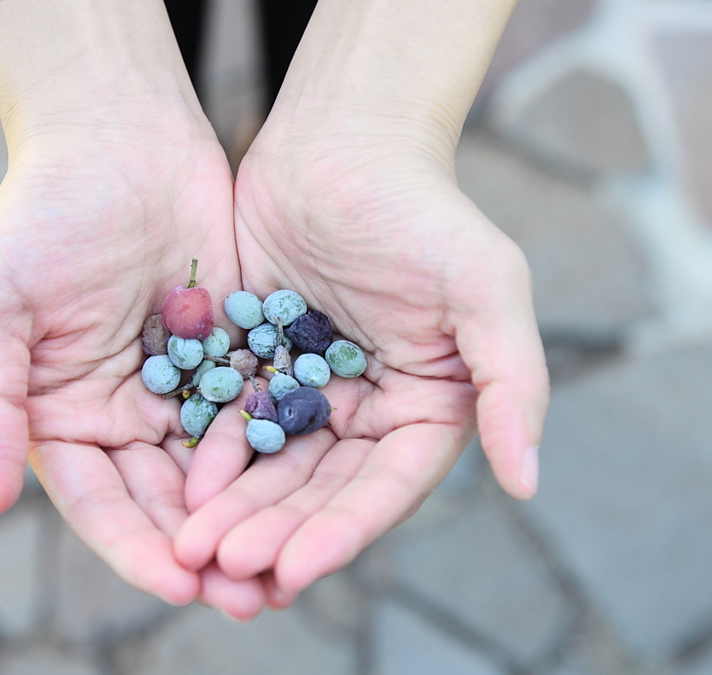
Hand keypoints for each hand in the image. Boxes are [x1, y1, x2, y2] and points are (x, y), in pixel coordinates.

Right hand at [0, 108, 270, 616]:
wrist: (119, 135)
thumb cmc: (42, 212)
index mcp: (62, 417)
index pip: (99, 502)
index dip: (136, 547)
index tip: (181, 582)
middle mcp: (123, 416)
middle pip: (165, 502)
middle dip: (204, 550)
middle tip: (250, 598)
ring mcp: (183, 389)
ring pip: (219, 473)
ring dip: (251, 520)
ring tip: (290, 568)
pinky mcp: (234, 356)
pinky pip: (259, 414)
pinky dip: (280, 456)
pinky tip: (318, 490)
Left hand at [173, 115, 549, 607]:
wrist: (340, 142)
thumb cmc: (422, 207)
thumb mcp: (485, 287)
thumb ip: (511, 383)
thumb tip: (529, 484)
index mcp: (426, 407)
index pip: (384, 487)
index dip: (342, 533)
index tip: (294, 568)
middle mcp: (369, 410)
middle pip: (320, 489)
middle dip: (275, 531)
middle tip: (227, 569)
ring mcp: (310, 391)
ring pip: (270, 466)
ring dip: (235, 508)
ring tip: (192, 545)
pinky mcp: (258, 364)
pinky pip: (231, 420)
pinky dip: (210, 454)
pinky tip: (182, 481)